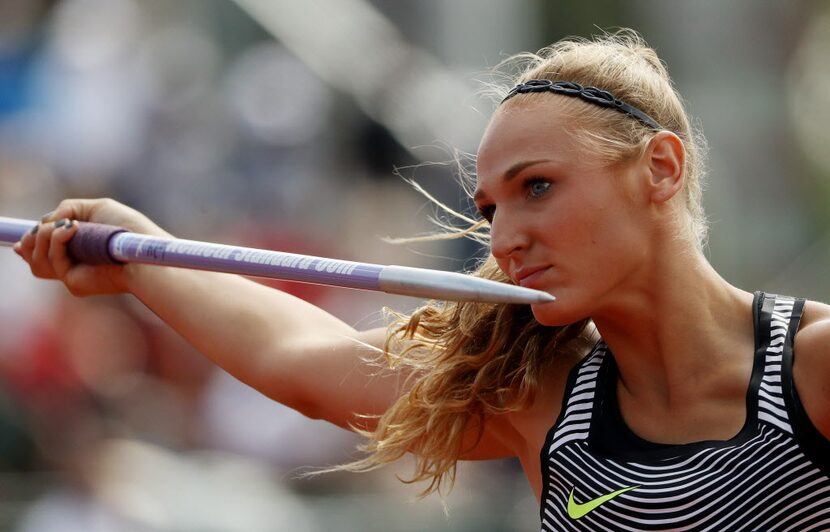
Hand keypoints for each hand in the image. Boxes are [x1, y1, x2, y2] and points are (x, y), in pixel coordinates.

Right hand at [13, 198, 170, 295]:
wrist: (143, 250)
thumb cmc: (129, 229)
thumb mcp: (97, 208)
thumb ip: (67, 209)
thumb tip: (46, 223)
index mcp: (79, 250)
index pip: (45, 253)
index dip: (29, 246)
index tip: (19, 240)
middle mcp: (74, 265)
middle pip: (34, 258)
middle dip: (31, 239)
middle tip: (44, 227)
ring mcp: (72, 275)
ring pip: (36, 260)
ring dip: (44, 236)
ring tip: (69, 226)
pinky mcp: (73, 283)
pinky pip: (51, 260)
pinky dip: (57, 239)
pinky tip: (72, 229)